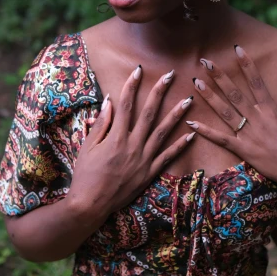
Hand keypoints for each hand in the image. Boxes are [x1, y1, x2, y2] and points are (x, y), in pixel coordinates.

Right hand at [68, 66, 194, 215]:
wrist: (90, 204)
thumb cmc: (85, 176)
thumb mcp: (87, 147)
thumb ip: (101, 124)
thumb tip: (109, 101)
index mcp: (116, 137)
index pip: (126, 105)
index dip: (132, 86)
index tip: (138, 70)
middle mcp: (133, 146)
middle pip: (149, 113)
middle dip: (160, 92)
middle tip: (170, 75)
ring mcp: (143, 160)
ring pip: (163, 132)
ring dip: (176, 115)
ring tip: (188, 100)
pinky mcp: (149, 173)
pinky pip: (168, 157)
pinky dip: (180, 146)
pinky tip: (191, 135)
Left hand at [187, 45, 276, 192]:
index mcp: (272, 110)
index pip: (256, 82)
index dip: (246, 65)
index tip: (236, 49)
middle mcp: (258, 120)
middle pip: (235, 94)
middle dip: (220, 77)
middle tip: (205, 62)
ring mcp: (249, 135)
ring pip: (226, 112)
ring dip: (210, 97)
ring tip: (196, 83)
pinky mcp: (243, 151)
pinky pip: (221, 139)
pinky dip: (206, 132)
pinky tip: (192, 123)